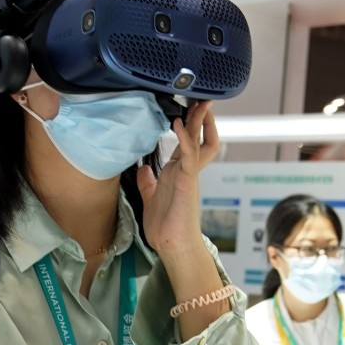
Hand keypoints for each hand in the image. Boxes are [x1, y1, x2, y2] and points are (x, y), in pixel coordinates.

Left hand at [137, 100, 219, 257]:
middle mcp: (187, 171)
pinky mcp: (188, 181)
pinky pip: (190, 156)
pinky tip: (178, 124)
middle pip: (200, 138)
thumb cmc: (165, 226)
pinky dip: (184, 138)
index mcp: (179, 173)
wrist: (172, 245)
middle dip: (202, 119)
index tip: (186, 109)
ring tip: (199, 103)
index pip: (189, 144)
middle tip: (202, 99)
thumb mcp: (151, 197)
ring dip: (199, 122)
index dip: (189, 126)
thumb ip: (147, 182)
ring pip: (199, 142)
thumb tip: (143, 168)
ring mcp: (189, 175)